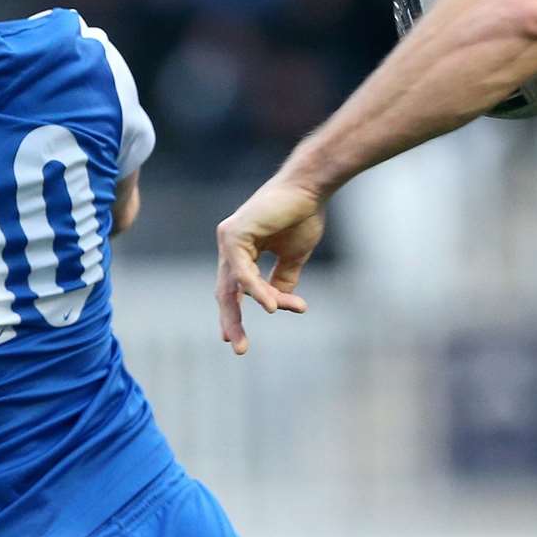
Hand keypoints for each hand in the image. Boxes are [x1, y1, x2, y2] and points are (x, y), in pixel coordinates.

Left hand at [215, 176, 321, 354]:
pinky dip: (255, 291)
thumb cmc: (303, 215)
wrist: (311, 188)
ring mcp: (229, 238)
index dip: (233, 314)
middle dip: (232, 320)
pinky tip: (271, 305)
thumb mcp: (292, 256)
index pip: (233, 288)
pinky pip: (242, 273)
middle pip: (225, 292)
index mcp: (242, 249)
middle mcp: (231, 244)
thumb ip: (282, 279)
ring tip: (276, 313)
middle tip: (240, 348)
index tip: (233, 340)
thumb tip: (276, 305)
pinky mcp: (233, 234)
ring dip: (257, 302)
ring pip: (234, 286)